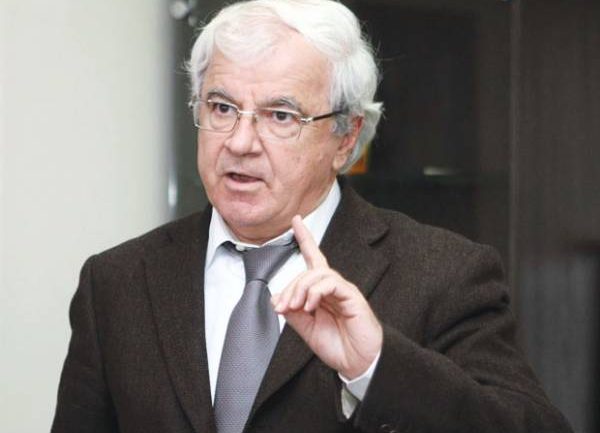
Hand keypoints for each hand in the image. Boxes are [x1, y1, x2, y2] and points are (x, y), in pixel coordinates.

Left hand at [271, 215, 382, 378]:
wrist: (358, 363)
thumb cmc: (337, 346)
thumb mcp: (307, 330)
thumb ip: (292, 313)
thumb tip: (276, 297)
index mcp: (322, 292)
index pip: (313, 258)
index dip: (305, 238)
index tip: (296, 220)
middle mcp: (333, 287)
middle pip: (309, 270)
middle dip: (291, 286)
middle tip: (282, 307)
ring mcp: (343, 290)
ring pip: (318, 274)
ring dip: (301, 289)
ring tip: (297, 307)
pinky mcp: (352, 296)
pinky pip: (331, 283)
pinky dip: (316, 292)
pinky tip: (310, 306)